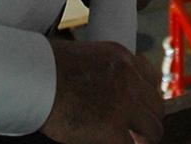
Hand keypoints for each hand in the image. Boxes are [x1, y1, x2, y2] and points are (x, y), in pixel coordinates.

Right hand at [39, 37, 163, 143]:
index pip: (152, 78)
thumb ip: (102, 71)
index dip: (148, 98)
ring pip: (152, 130)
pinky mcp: (112, 128)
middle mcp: (129, 78)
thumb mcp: (84, 56)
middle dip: (148, 121)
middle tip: (138, 134)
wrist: (34, 75)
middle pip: (156, 106)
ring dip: (143, 140)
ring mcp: (124, 104)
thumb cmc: (46, 66)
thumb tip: (101, 92)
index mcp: (122, 58)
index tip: (141, 109)